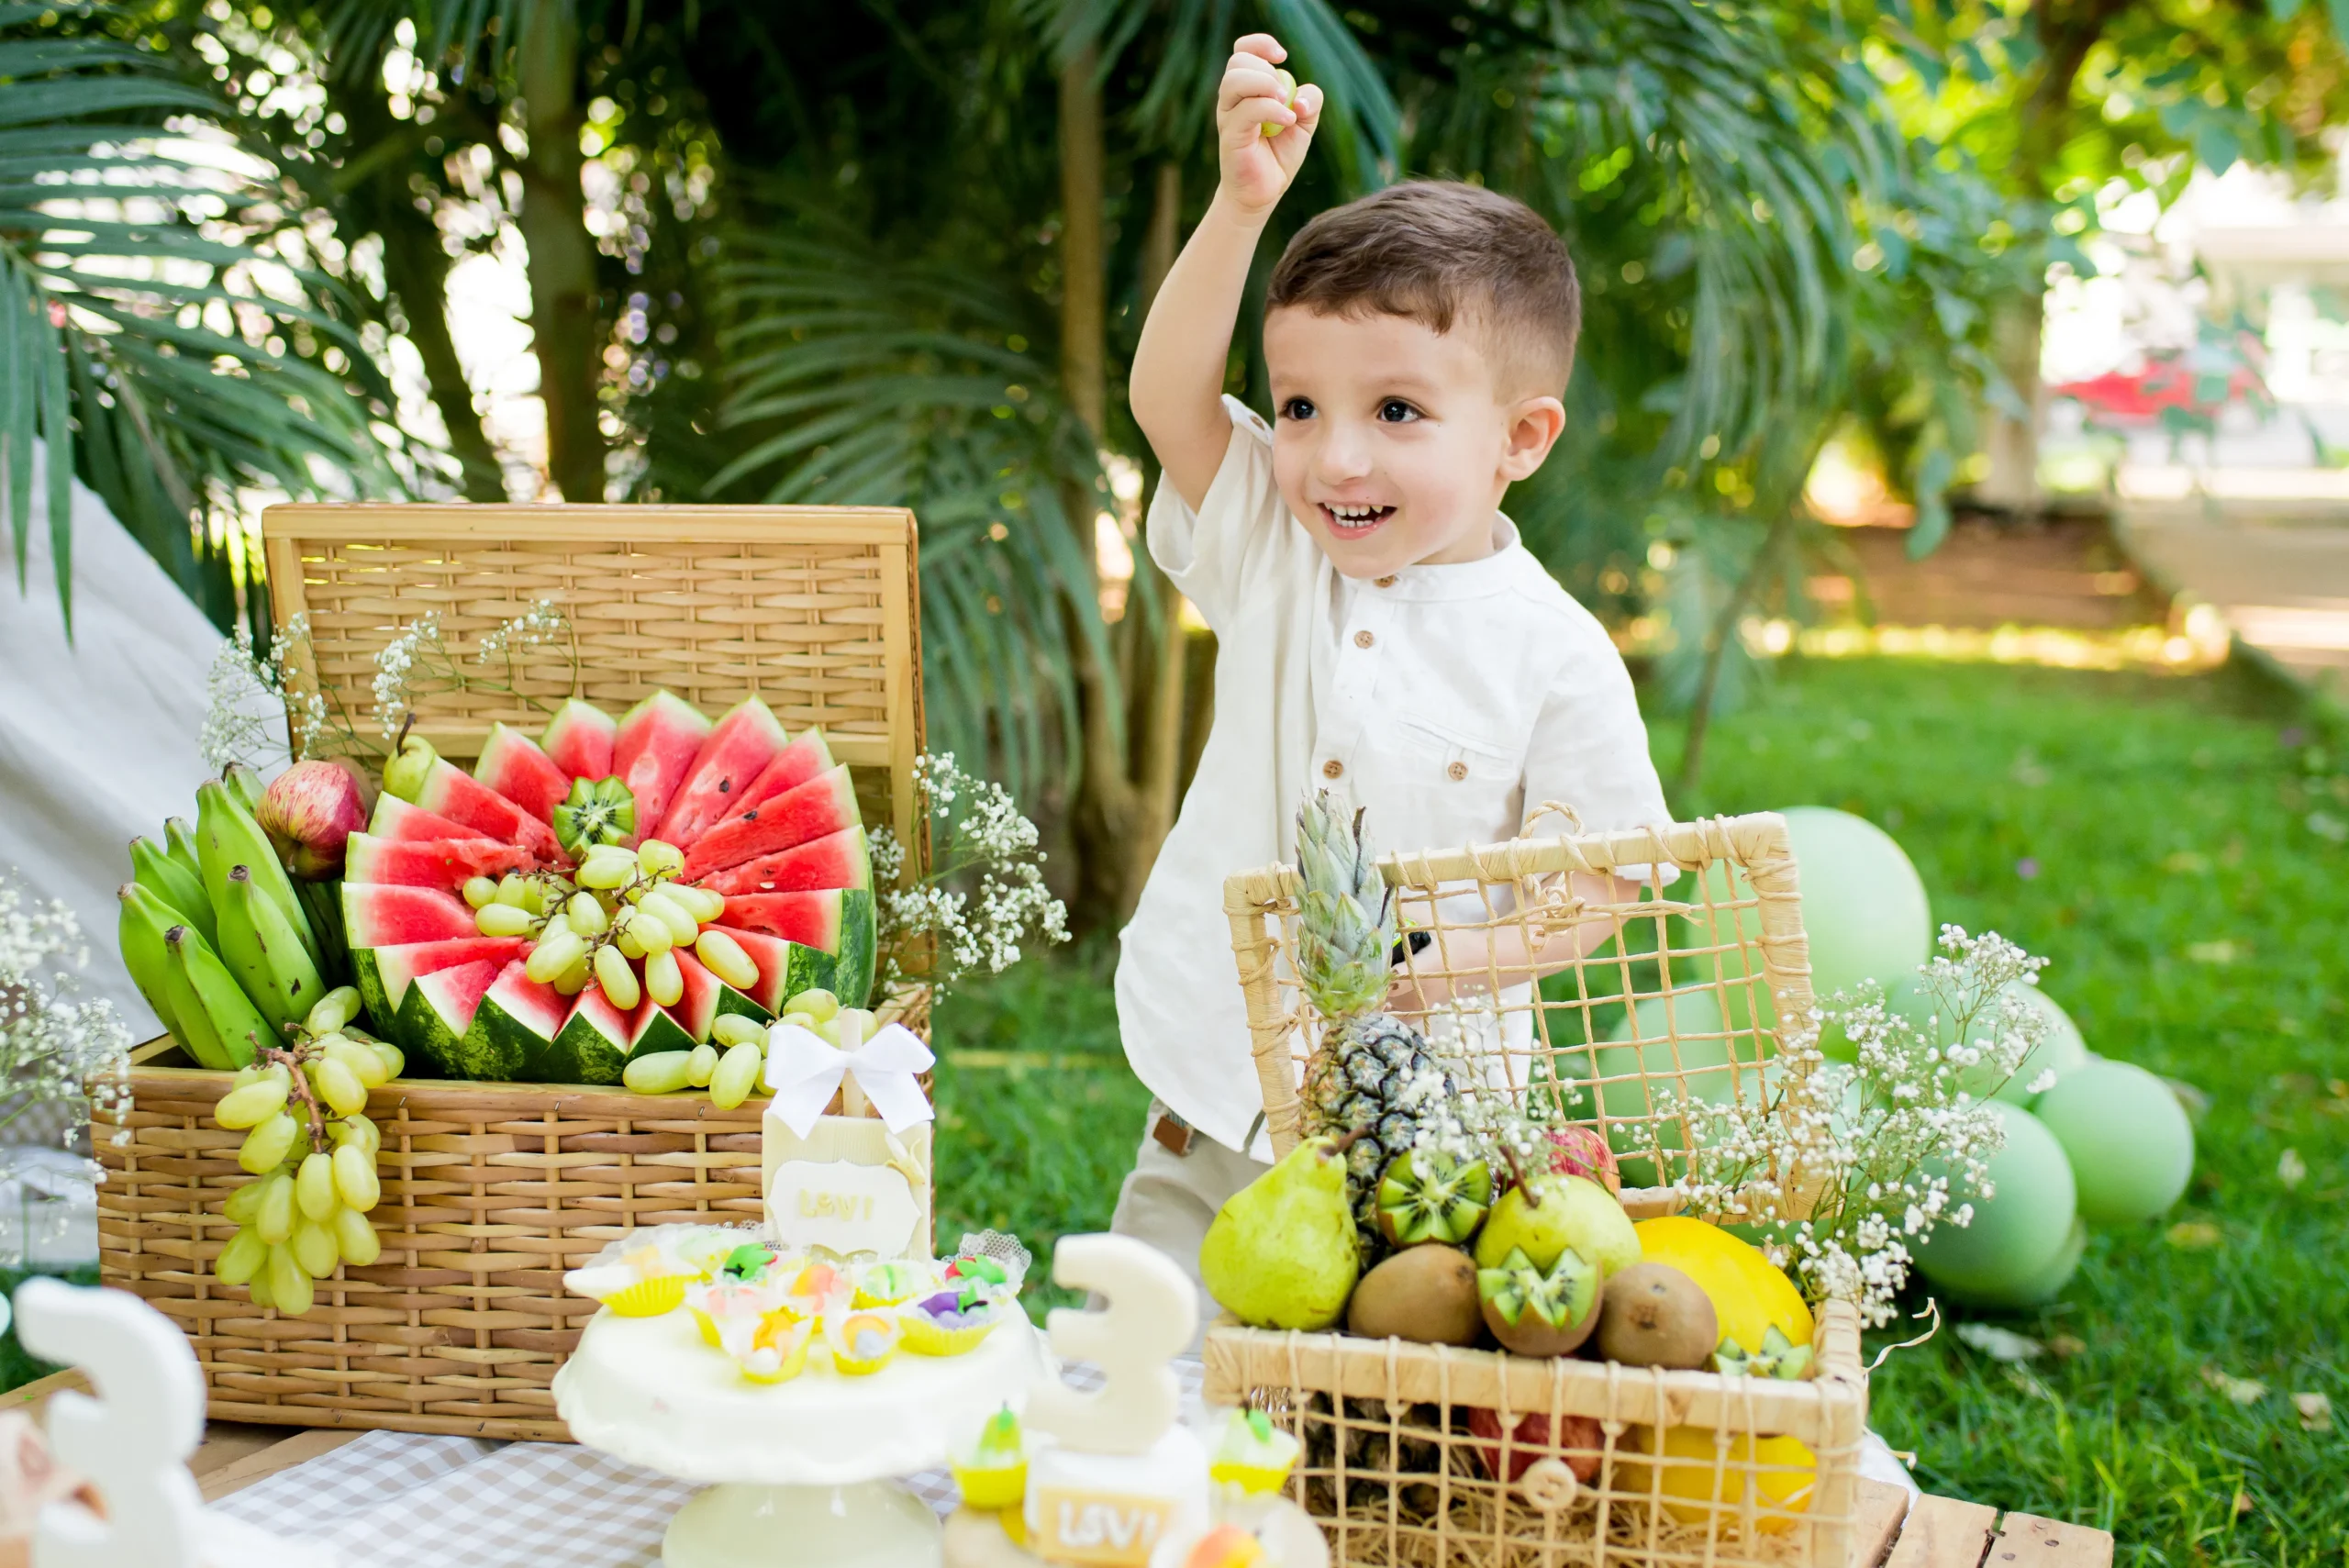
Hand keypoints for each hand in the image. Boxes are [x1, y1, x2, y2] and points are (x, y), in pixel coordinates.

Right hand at [1216, 34, 1322, 218]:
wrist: (1264, 192)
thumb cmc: (1279, 155)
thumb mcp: (1304, 123)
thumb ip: (1311, 101)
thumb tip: (1301, 98)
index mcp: (1246, 89)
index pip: (1242, 51)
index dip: (1260, 44)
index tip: (1282, 56)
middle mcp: (1232, 99)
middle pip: (1237, 62)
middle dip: (1266, 69)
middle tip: (1285, 93)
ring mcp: (1228, 116)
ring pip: (1235, 80)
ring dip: (1266, 84)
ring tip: (1286, 104)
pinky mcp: (1231, 135)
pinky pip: (1247, 110)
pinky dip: (1273, 109)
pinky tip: (1288, 121)